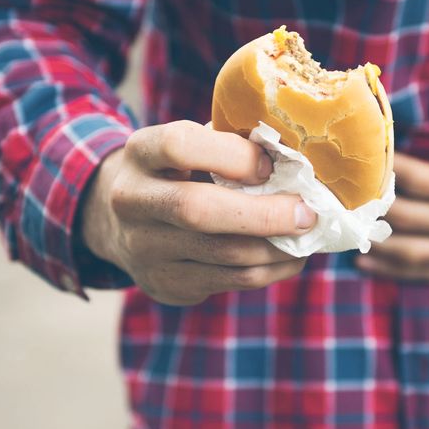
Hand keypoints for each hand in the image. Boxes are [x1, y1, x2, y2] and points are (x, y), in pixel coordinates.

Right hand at [80, 120, 314, 304]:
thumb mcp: (190, 145)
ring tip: (307, 235)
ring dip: (277, 248)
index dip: (233, 156)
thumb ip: (231, 143)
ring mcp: (143, 249)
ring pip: (224, 255)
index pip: (180, 145)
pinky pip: (230, 281)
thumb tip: (295, 159)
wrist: (121, 222)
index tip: (269, 165)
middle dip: (264, 214)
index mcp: (141, 153)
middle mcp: (131, 201)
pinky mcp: (165, 284)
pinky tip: (289, 257)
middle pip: (198, 210)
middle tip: (306, 213)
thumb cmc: (178, 172)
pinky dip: (270, 269)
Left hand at [357, 93, 428, 280]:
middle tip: (332, 188)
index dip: (382, 167)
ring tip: (340, 225)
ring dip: (372, 243)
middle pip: (405, 220)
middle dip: (365, 205)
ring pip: (411, 256)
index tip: (356, 151)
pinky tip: (366, 260)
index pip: (419, 180)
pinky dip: (394, 271)